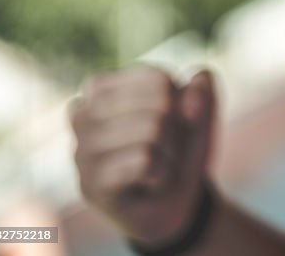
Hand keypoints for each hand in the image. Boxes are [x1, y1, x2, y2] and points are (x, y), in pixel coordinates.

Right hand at [69, 65, 216, 245]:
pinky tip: (149, 183)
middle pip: (158, 102)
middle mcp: (81, 115)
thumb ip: (203, 88)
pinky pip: (145, 160)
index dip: (179, 102)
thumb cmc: (179, 150)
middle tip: (164, 150)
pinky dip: (162, 173)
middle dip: (176, 129)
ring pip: (153, 129)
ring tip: (157, 166)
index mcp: (101, 88)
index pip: (157, 78)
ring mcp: (81, 150)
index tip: (169, 122)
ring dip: (170, 152)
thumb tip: (195, 87)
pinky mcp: (90, 184)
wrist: (177, 205)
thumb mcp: (200, 114)